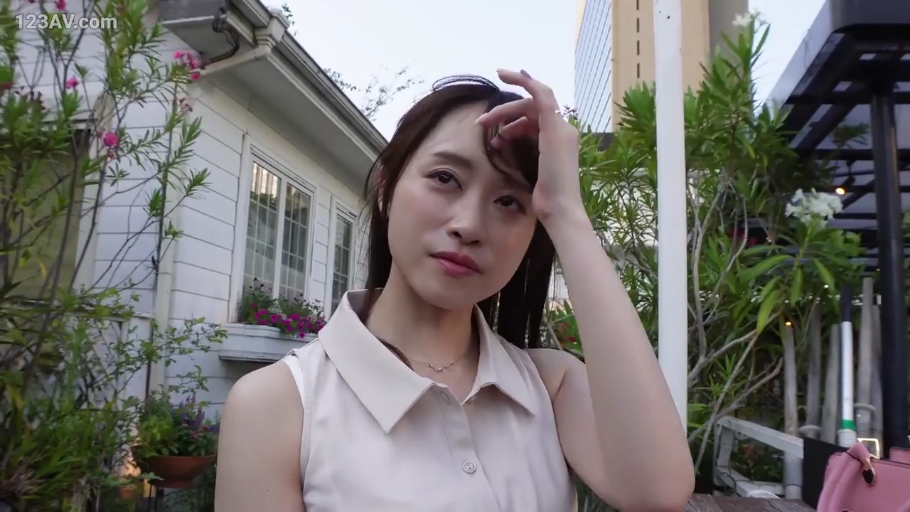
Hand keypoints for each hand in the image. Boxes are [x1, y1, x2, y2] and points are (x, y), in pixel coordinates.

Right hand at [475, 69, 583, 225]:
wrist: (560, 208)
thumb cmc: (556, 175)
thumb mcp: (552, 136)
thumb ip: (544, 106)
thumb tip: (531, 80)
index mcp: (560, 123)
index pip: (539, 92)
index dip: (520, 80)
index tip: (498, 74)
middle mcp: (558, 129)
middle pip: (528, 110)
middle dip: (504, 113)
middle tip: (481, 123)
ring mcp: (552, 143)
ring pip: (525, 123)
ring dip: (506, 125)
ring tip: (491, 137)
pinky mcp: (545, 156)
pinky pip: (527, 136)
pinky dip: (512, 136)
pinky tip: (500, 144)